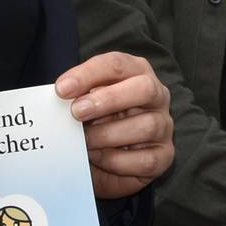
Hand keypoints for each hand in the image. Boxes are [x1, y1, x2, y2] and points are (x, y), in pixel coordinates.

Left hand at [54, 52, 173, 197]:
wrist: (103, 160)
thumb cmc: (95, 122)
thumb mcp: (83, 103)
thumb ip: (76, 96)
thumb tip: (61, 95)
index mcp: (136, 73)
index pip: (117, 64)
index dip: (88, 74)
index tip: (62, 89)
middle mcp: (157, 96)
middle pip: (144, 89)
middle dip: (109, 99)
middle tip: (77, 112)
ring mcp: (164, 126)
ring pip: (147, 126)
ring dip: (108, 135)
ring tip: (84, 141)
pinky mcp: (164, 155)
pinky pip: (145, 159)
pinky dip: (116, 160)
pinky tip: (98, 158)